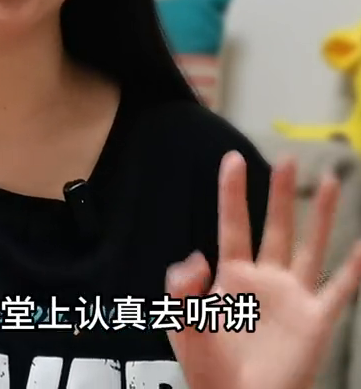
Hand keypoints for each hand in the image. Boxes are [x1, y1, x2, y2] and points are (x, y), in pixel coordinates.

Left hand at [166, 151, 360, 388]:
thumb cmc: (208, 366)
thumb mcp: (182, 322)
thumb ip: (180, 287)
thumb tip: (198, 256)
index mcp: (231, 274)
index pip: (233, 224)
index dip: (232, 193)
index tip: (233, 159)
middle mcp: (265, 277)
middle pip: (276, 226)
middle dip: (281, 193)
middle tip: (288, 159)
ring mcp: (293, 296)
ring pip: (310, 246)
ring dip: (321, 215)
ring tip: (330, 180)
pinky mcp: (315, 320)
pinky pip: (340, 289)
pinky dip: (355, 267)